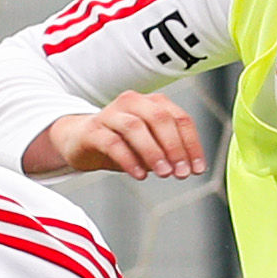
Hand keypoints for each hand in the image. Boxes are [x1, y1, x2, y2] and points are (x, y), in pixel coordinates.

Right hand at [22, 91, 207, 181]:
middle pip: (159, 119)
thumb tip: (188, 168)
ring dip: (153, 152)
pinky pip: (112, 142)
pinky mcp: (92, 130)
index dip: (192, 144)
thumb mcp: (149, 146)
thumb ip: (167, 152)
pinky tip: (139, 175)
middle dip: (174, 147)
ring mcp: (110, 113)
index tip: (197, 169)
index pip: (180, 119)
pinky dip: (129, 159)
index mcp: (152, 102)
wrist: (79, 140)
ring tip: (163, 174)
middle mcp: (132, 102)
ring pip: (135, 127)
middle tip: (181, 173)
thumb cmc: (120, 142)